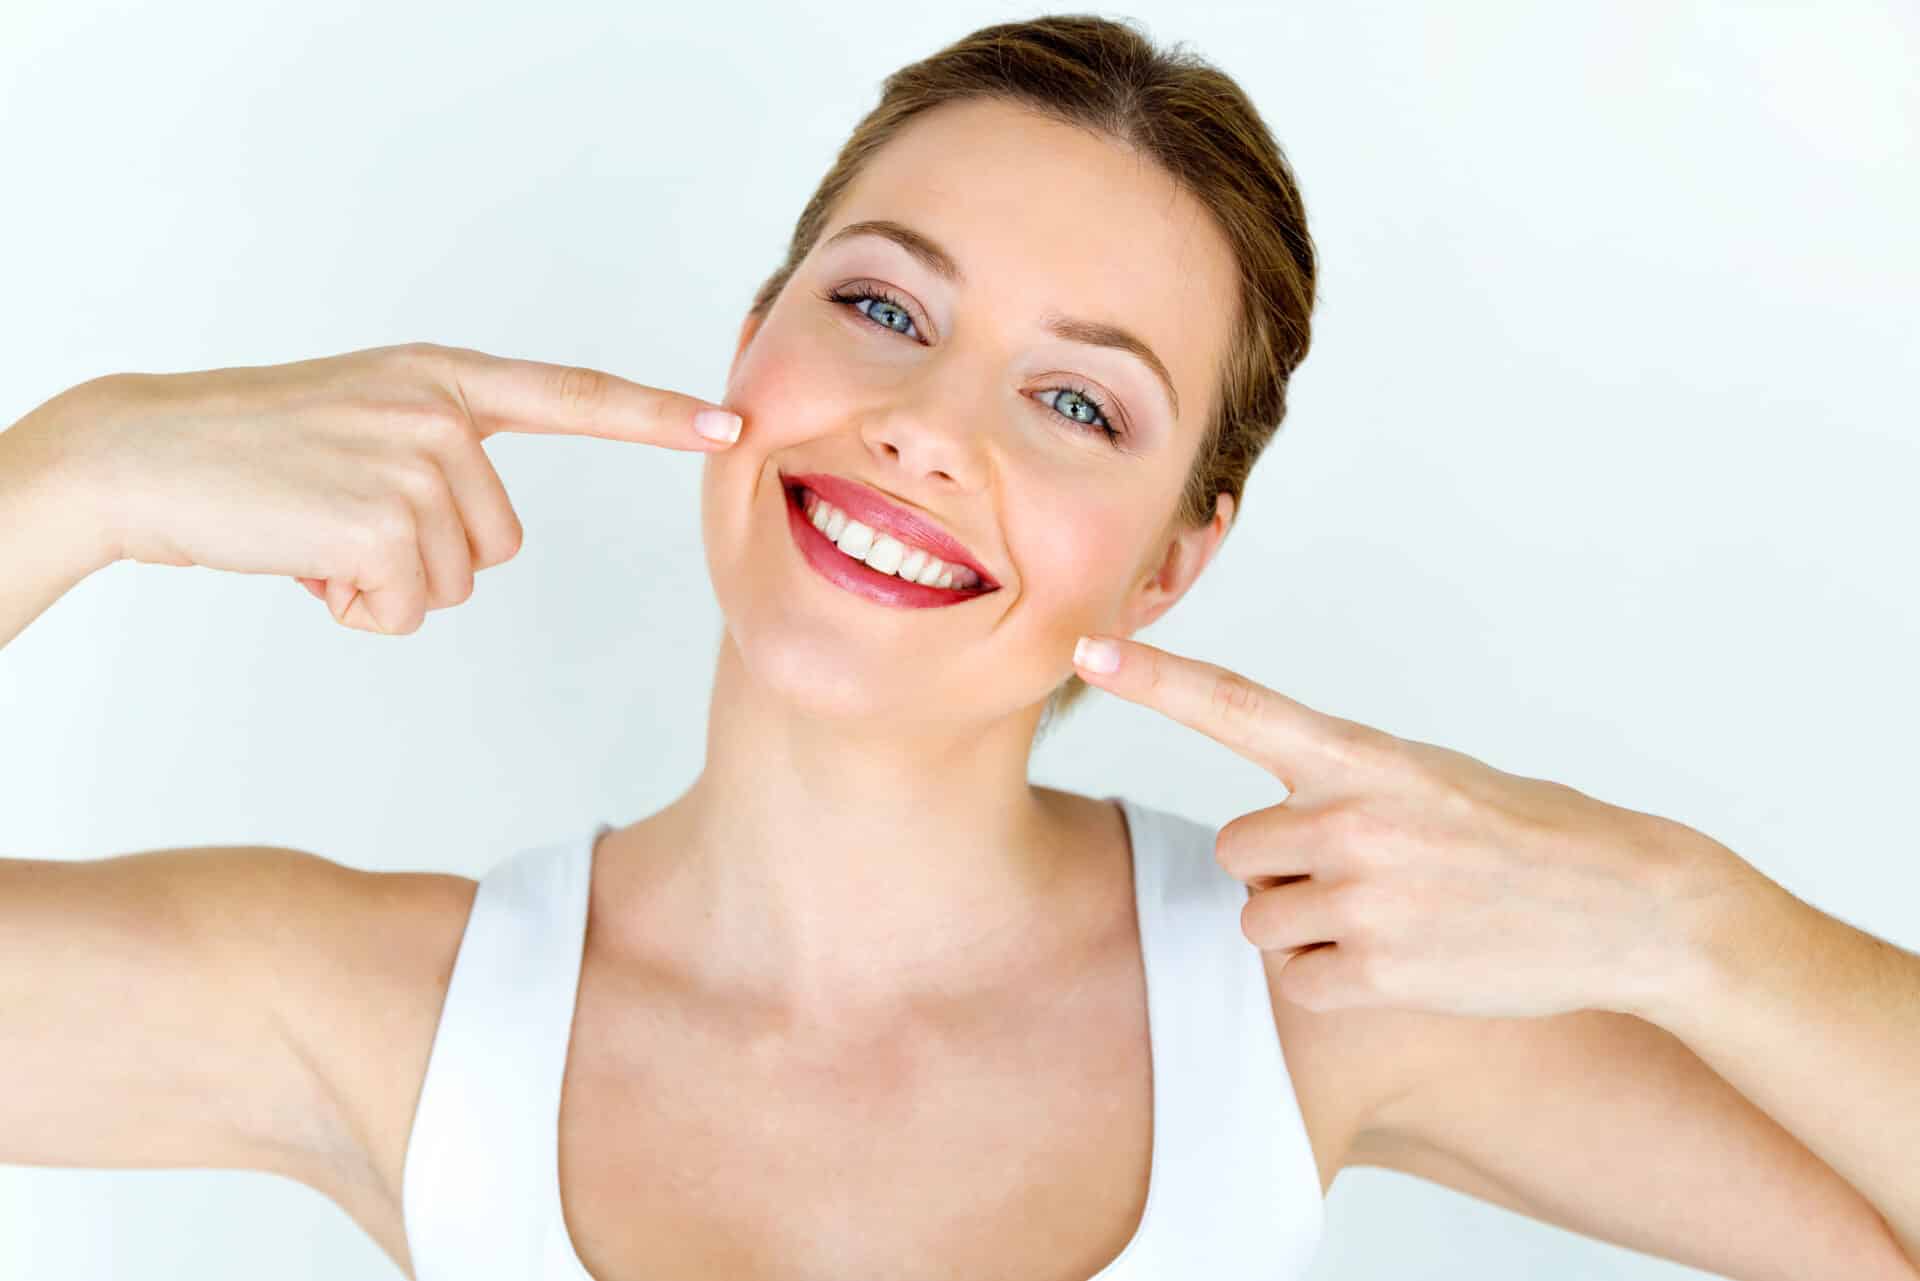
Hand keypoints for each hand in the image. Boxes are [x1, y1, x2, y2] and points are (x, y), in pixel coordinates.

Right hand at [54, 341, 743, 634]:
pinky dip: (358, 608)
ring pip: (458, 581)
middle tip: (340, 519)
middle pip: (501, 542)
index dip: (653, 414)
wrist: (145, 456)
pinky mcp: (383, 520)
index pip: (571, 395)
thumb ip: (439, 452)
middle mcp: (442, 413)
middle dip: (425, 556)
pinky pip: (410, 608)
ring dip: (388, 584)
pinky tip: (306, 561)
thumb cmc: (253, 453)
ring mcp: (415, 462)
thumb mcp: (363, 421)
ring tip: (317, 532)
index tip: (729, 424)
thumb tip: (481, 540)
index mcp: (444, 380)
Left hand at [1071, 633, 1752, 1018]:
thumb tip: (1262, 827)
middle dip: (1279, 870)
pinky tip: (1402, 959)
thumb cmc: (1522, 834)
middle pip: (1236, 851)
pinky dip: (1335, 978)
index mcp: (1363, 756)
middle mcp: (1354, 818)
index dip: (1156, 677)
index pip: (1236, 706)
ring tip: (1393, 914)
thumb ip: (1340, 784)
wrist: (1627, 904)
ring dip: (1307, 926)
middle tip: (1361, 873)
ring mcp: (1366, 896)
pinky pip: (1297, 980)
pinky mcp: (1382, 969)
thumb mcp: (1428, 776)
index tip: (1089, 646)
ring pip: (1261, 920)